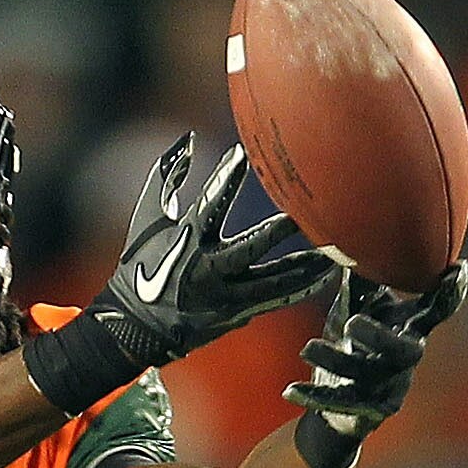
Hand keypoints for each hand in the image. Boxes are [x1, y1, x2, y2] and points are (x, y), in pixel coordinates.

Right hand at [25, 137, 329, 415]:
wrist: (132, 327)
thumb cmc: (139, 266)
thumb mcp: (146, 219)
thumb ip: (166, 178)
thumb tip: (186, 141)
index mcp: (185, 242)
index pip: (210, 205)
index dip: (227, 178)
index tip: (243, 155)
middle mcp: (206, 271)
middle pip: (250, 247)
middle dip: (279, 229)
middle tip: (306, 211)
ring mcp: (223, 297)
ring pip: (272, 281)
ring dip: (305, 266)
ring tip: (334, 251)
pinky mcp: (233, 316)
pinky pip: (273, 301)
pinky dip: (299, 289)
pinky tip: (324, 277)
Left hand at [285, 262, 467, 467]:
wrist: (336, 409)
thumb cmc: (353, 347)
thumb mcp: (358, 308)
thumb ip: (363, 278)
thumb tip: (353, 230)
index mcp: (408, 329)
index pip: (436, 310)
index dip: (449, 293)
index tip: (459, 269)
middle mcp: (405, 359)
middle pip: (405, 350)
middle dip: (381, 336)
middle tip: (351, 322)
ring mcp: (389, 388)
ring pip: (365, 376)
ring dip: (335, 360)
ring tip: (306, 348)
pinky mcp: (367, 412)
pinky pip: (340, 404)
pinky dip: (315, 397)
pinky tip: (290, 390)